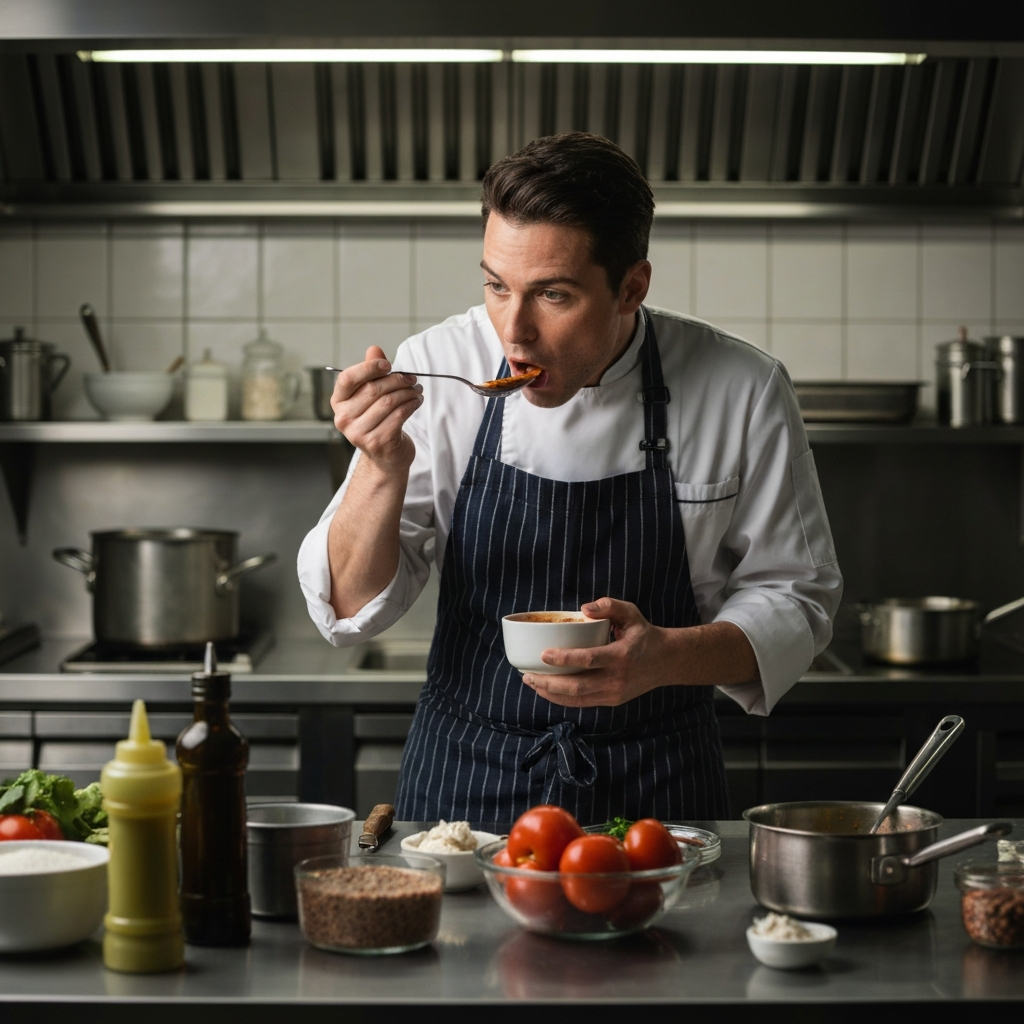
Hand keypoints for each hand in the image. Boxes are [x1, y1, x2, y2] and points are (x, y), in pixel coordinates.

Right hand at [331, 345, 422, 471]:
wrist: (385, 456)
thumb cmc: (378, 421)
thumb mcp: (371, 396)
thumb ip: (371, 371)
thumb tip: (374, 349)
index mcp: (339, 402)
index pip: (348, 379)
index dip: (368, 368)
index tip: (388, 365)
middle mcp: (344, 418)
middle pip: (373, 389)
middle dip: (397, 380)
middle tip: (412, 378)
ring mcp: (359, 433)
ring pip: (388, 402)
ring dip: (408, 392)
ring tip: (417, 390)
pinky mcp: (378, 442)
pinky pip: (399, 415)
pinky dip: (411, 405)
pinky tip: (417, 402)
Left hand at [522, 598, 669, 707]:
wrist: (666, 661)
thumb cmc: (643, 633)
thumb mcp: (631, 613)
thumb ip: (609, 605)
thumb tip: (584, 609)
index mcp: (623, 655)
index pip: (589, 659)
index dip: (564, 658)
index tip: (543, 654)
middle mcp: (618, 679)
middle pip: (577, 686)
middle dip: (549, 682)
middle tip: (527, 674)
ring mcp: (615, 693)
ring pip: (577, 699)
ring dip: (550, 693)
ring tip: (531, 682)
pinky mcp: (612, 701)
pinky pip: (582, 703)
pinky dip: (561, 699)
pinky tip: (547, 690)